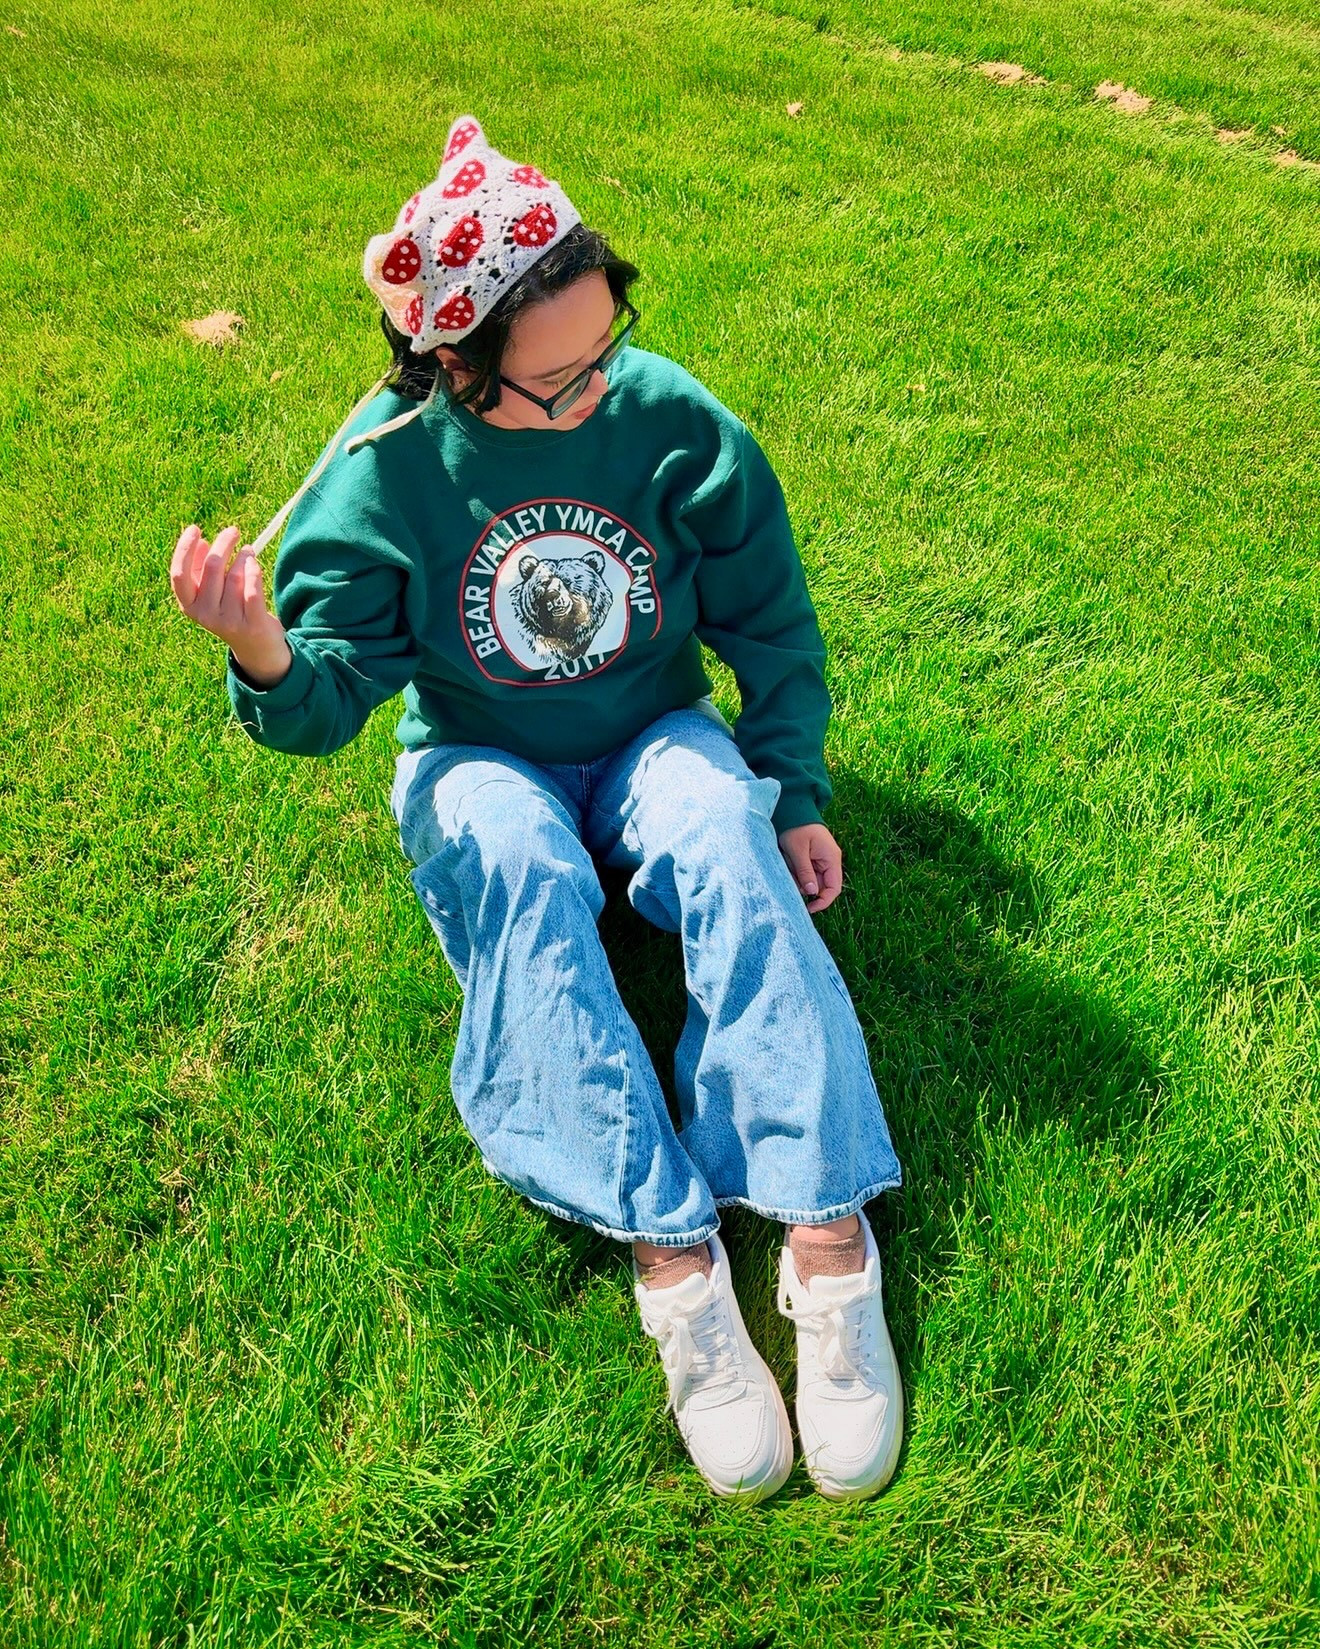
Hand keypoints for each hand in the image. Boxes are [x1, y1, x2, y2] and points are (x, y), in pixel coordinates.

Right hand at [170, 523, 291, 685]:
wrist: (256, 648)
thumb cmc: (232, 611)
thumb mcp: (212, 593)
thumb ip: (203, 570)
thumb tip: (201, 542)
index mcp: (189, 605)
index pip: (179, 574)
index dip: (184, 549)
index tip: (195, 528)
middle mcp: (205, 615)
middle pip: (212, 567)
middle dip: (223, 543)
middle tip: (233, 532)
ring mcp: (228, 622)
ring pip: (235, 575)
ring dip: (244, 557)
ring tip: (248, 553)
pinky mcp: (251, 624)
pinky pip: (252, 589)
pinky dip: (254, 571)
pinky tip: (254, 563)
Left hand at [778, 822, 842, 913]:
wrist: (793, 810)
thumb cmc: (796, 827)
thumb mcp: (798, 850)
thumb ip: (805, 871)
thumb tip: (811, 892)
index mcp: (831, 858)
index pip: (834, 888)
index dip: (823, 901)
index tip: (808, 908)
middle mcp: (829, 862)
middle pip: (819, 886)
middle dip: (803, 884)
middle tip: (790, 874)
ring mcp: (820, 861)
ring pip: (809, 880)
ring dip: (797, 876)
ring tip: (788, 859)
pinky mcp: (811, 860)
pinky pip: (804, 873)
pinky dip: (794, 871)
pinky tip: (788, 858)